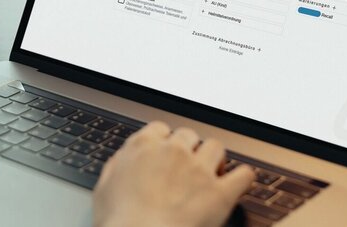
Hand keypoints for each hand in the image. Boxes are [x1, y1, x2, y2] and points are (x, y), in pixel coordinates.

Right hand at [92, 121, 253, 226]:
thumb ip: (116, 167)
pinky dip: (242, 178)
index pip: (161, 129)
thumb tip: (123, 160)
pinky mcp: (220, 193)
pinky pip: (243, 175)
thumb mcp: (103, 189)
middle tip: (187, 168)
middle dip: (189, 149)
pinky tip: (237, 183)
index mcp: (143, 147)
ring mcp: (199, 170)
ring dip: (214, 159)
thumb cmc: (119, 222)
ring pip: (216, 147)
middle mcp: (173, 152)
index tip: (165, 154)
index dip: (165, 143)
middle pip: (189, 136)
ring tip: (212, 173)